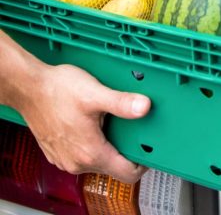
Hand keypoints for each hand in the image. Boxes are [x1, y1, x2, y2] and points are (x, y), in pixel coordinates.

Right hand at [19, 63, 150, 181]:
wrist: (30, 88)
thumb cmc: (58, 90)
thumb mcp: (95, 93)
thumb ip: (122, 102)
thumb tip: (145, 107)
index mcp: (91, 153)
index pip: (127, 173)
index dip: (143, 162)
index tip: (150, 148)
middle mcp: (78, 162)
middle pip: (113, 166)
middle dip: (125, 149)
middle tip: (130, 126)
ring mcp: (66, 159)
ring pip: (97, 160)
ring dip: (107, 144)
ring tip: (108, 120)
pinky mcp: (58, 153)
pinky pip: (82, 154)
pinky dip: (90, 142)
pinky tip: (90, 123)